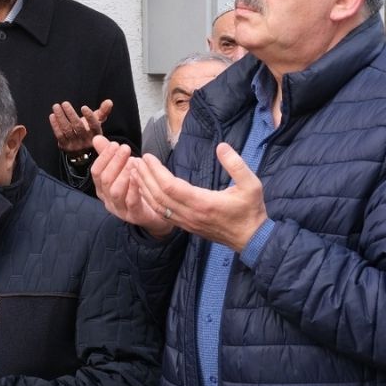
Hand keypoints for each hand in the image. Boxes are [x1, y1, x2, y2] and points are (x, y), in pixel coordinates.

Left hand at [49, 99, 112, 152]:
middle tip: (65, 103)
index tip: (83, 107)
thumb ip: (103, 112)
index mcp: (96, 134)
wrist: (81, 152)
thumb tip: (109, 101)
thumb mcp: (97, 123)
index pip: (94, 125)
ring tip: (56, 106)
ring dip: (61, 117)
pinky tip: (52, 116)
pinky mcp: (65, 147)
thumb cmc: (89, 132)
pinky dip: (55, 125)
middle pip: (78, 126)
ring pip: (67, 130)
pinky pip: (59, 135)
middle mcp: (86, 141)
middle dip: (71, 114)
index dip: (89, 116)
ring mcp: (75, 145)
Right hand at [90, 135, 172, 237]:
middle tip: (126, 148)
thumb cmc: (137, 189)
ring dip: (123, 174)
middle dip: (115, 162)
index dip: (104, 157)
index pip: (96, 172)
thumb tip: (96, 138)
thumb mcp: (123, 170)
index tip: (115, 144)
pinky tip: (138, 176)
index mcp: (102, 188)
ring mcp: (121, 209)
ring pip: (115, 192)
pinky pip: (132, 202)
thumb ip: (109, 156)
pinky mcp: (135, 216)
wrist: (157, 213)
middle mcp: (108, 199)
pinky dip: (134, 188)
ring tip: (132, 161)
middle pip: (105, 180)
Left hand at [134, 142, 267, 250]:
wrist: (251, 239)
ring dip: (142, 187)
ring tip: (134, 171)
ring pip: (156, 205)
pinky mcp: (185, 226)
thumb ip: (236, 165)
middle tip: (135, 160)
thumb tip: (221, 147)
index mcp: (203, 203)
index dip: (155, 171)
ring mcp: (185, 222)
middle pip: (157, 195)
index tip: (147, 156)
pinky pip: (161, 213)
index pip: (170, 186)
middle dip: (144, 176)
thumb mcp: (252, 185)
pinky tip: (143, 189)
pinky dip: (148, 199)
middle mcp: (190, 214)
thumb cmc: (251, 211)